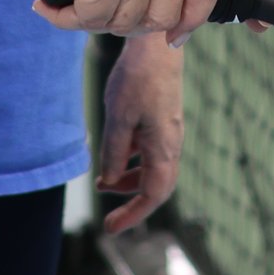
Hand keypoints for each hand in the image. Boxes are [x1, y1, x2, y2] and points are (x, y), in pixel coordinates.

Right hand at [10, 0, 225, 41]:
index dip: (194, 17)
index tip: (174, 37)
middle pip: (165, 15)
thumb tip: (166, 18)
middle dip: (130, 25)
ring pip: (126, 22)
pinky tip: (50, 4)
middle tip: (98, 12)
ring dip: (92, 19)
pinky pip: (93, 19)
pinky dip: (67, 18)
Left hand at [97, 34, 183, 232]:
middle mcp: (170, 144)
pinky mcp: (162, 121)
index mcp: (163, 148)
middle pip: (156, 187)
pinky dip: (131, 160)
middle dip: (131, 203)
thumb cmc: (138, 80)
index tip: (111, 228)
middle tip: (108, 219)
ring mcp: (168, 132)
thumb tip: (109, 181)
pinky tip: (114, 155)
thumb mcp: (118, 119)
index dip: (133, 215)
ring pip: (152, 169)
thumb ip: (114, 153)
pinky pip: (149, 152)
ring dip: (129, 181)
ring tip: (103, 183)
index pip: (154, 194)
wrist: (156, 46)